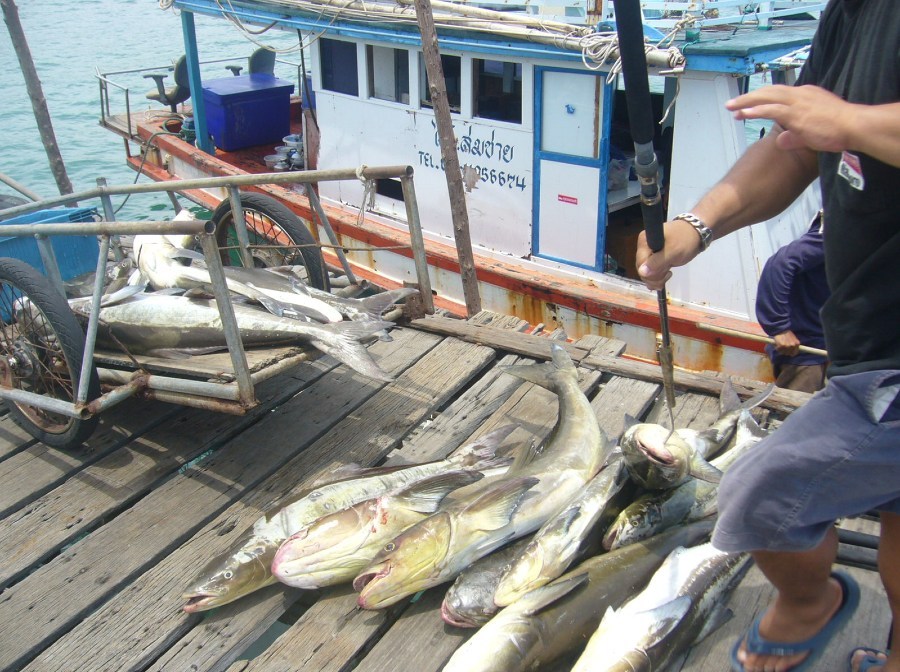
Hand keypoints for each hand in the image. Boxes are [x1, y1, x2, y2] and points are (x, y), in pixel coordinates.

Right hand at [636, 218, 704, 290]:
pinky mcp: (653, 257)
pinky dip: (657, 276)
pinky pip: (650, 271)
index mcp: (644, 241)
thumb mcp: (673, 251)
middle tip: (669, 274)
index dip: (651, 273)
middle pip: (641, 269)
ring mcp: (648, 252)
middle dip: (654, 277)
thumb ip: (657, 262)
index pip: (640, 264)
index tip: (667, 273)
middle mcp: (643, 246)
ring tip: (669, 274)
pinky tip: (666, 274)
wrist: (696, 233)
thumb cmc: (685, 240)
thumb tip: (641, 272)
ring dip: (656, 278)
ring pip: (645, 272)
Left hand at [726, 85, 853, 153]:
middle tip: (732, 104)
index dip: (761, 100)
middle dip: (749, 98)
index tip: (748, 107)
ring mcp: (798, 103)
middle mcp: (800, 94)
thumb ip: (796, 136)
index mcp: (806, 95)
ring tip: (732, 108)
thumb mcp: (814, 132)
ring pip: (767, 97)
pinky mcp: (797, 113)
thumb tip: (781, 140)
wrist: (855, 126)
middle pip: (769, 92)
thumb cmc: (840, 130)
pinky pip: (772, 109)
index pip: (779, 94)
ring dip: (747, 102)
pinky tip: (744, 113)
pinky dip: (757, 110)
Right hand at [773, 330, 800, 356]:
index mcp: (797, 344)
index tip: (788, 352)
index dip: (791, 353)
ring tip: (780, 346)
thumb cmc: (787, 333)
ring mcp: (787, 346)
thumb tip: (792, 353)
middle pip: (788, 353)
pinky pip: (778, 350)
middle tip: (783, 348)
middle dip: (785, 352)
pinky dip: (777, 348)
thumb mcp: (793, 339)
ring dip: (781, 350)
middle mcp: (792, 345)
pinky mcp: (781, 345)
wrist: (781, 329)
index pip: (794, 353)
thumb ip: (793, 345)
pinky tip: (777, 344)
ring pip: (783, 352)